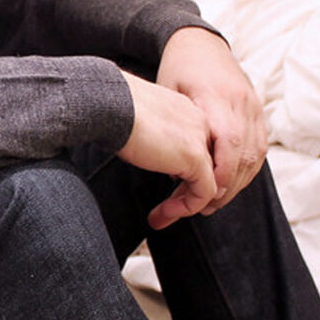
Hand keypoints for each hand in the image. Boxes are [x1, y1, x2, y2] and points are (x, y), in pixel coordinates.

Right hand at [116, 71, 218, 229]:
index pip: (197, 144)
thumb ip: (150, 132)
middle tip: (171, 207)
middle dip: (191, 189)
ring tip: (163, 215)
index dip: (183, 168)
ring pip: (210, 180)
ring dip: (187, 204)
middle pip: (208, 163)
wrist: (109, 103)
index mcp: (185, 109)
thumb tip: (145, 150)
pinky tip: (165, 212)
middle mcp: (199, 122)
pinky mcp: (195, 158)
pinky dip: (187, 207)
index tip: (166, 181)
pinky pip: (203, 192)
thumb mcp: (136, 118)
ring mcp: (200, 139)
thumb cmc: (110, 106)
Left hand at [155, 27, 266, 213]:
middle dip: (225, 186)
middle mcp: (241, 104)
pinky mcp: (256, 111)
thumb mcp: (166, 90)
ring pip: (254, 155)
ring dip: (235, 183)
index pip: (227, 142)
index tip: (202, 194)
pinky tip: (228, 183)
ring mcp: (253, 107)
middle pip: (243, 155)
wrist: (199, 42)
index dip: (219, 172)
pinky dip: (245, 170)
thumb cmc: (176, 67)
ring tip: (212, 202)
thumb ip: (174, 124)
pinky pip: (259, 148)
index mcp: (217, 98)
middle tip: (202, 207)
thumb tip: (170, 165)